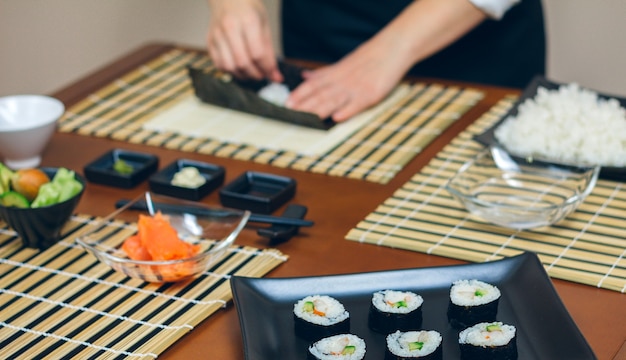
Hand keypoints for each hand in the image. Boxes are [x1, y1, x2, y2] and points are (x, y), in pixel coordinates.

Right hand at [206, 0, 281, 81]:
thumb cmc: (249, 10)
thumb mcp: (264, 26)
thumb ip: (269, 52)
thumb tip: (275, 77)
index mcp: (248, 21)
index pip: (257, 54)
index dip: (266, 68)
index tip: (272, 73)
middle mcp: (230, 28)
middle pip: (243, 62)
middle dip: (255, 74)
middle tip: (262, 74)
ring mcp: (217, 35)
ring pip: (229, 67)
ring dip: (242, 75)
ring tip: (251, 72)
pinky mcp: (209, 41)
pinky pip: (219, 64)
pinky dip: (230, 71)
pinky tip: (238, 67)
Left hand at [286, 41, 407, 122]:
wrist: (392, 48)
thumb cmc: (369, 57)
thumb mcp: (343, 64)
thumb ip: (323, 73)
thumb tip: (304, 76)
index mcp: (335, 74)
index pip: (313, 85)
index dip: (299, 94)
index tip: (286, 103)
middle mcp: (343, 82)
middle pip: (320, 95)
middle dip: (304, 105)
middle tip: (290, 114)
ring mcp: (356, 88)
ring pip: (334, 100)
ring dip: (319, 110)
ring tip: (306, 118)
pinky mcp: (371, 95)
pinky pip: (357, 104)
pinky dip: (347, 111)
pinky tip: (337, 118)